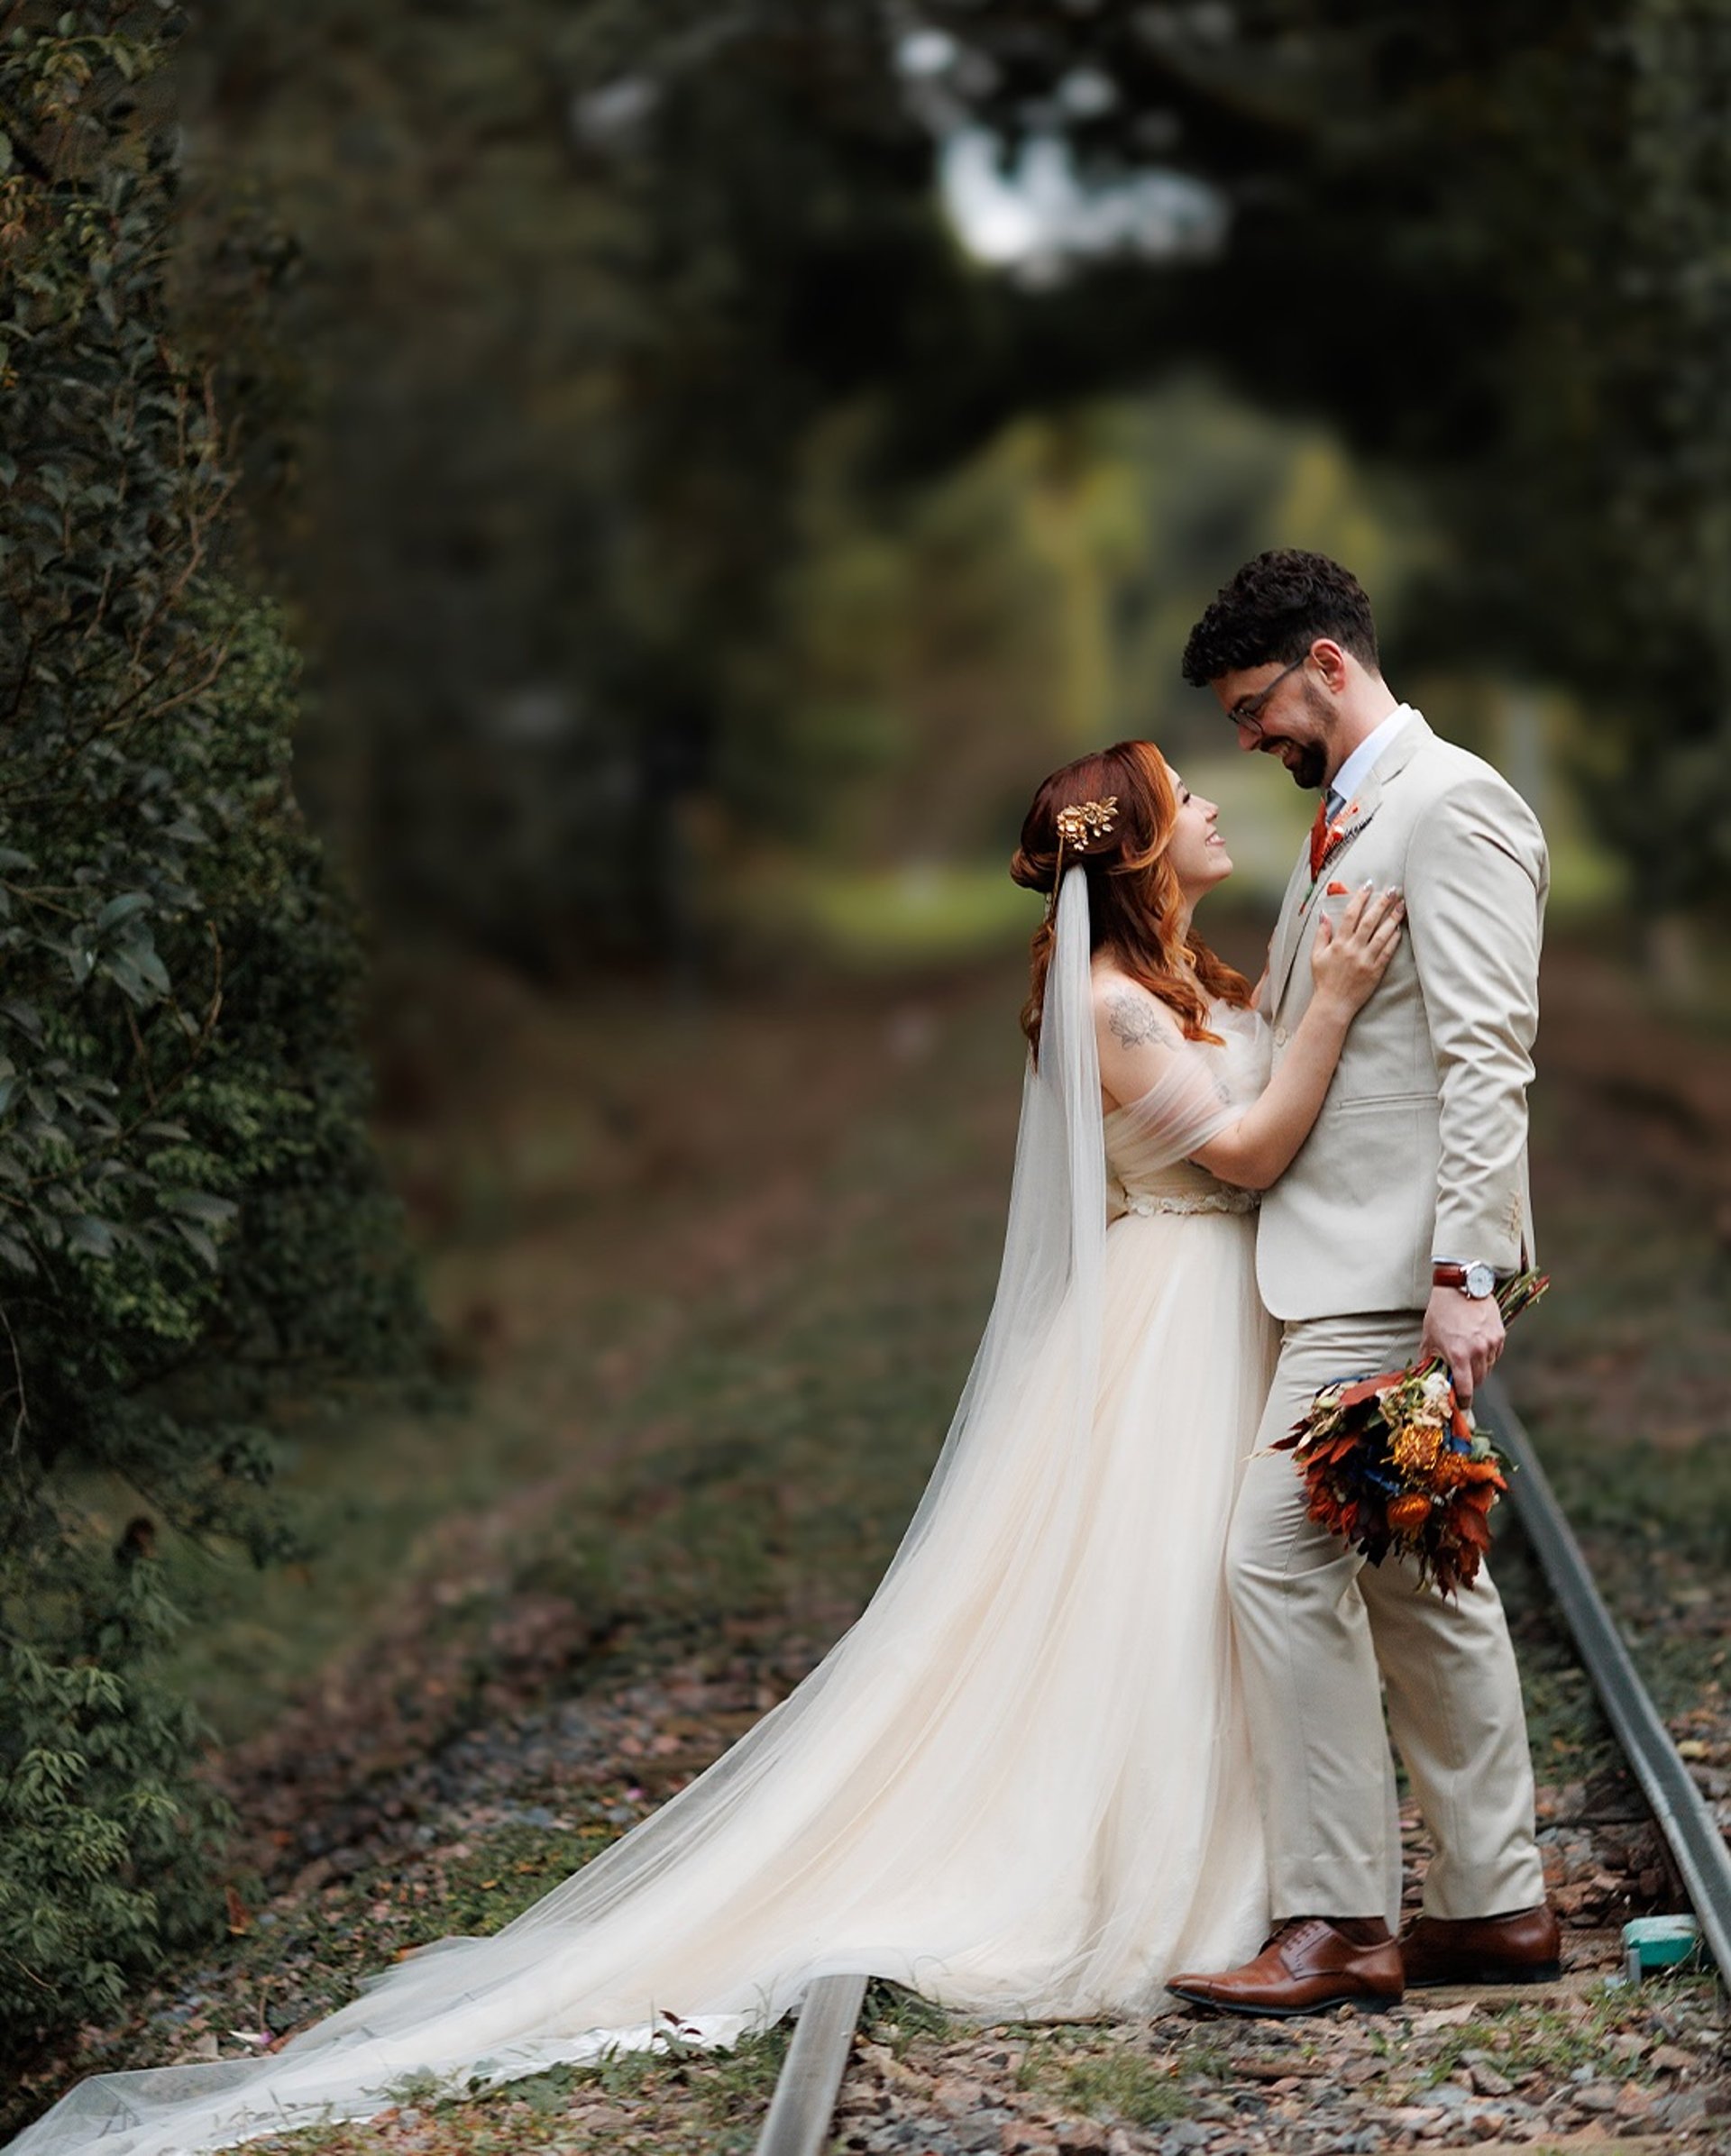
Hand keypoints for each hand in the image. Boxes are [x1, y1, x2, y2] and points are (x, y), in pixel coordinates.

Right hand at [1310, 883, 1404, 1016]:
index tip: (1368, 886)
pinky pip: (1387, 952)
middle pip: (1369, 921)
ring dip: (1393, 918)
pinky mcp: (1376, 970)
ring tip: (1402, 906)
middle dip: (1382, 903)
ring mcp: (1366, 959)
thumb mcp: (1316, 955)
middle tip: (1393, 890)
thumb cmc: (1324, 980)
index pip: (1350, 915)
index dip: (1360, 898)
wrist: (1333, 1004)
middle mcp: (1353, 949)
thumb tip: (1324, 914)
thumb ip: (1321, 934)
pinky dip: (1394, 939)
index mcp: (1338, 943)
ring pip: (1382, 934)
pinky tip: (1400, 929)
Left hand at [1419, 1285, 1505, 1406]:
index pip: (1466, 1388)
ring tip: (1468, 1358)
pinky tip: (1478, 1347)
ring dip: (1479, 1369)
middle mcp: (1477, 1351)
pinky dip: (1487, 1356)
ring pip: (1488, 1367)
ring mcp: (1491, 1343)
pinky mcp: (1500, 1335)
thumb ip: (1429, 1359)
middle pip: (1479, 1380)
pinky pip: (1495, 1354)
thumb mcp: (1429, 1337)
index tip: (1463, 1405)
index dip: (1464, 1400)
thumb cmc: (1441, 1312)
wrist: (1460, 1287)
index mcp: (1458, 1354)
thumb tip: (1427, 1375)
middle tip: (1463, 1380)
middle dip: (1471, 1384)